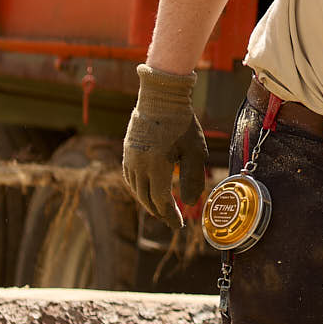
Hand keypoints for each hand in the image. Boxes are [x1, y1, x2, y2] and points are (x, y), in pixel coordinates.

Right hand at [121, 64, 206, 227]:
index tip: (179, 226)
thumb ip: (193, 178)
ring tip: (161, 209)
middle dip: (159, 212)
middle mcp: (138, 165)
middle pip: (146, 199)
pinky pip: (130, 177)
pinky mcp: (127, 150)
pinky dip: (139, 189)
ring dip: (148, 202)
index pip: (160, 201)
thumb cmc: (182, 123)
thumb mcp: (195, 151)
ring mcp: (130, 158)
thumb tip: (190, 203)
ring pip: (136, 189)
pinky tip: (147, 191)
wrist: (160, 97)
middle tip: (172, 221)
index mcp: (156, 167)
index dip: (170, 216)